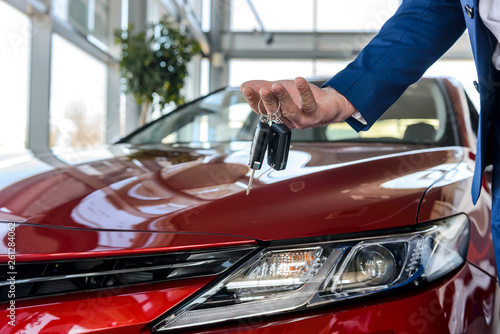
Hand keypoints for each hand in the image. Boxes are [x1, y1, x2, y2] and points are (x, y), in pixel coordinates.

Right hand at [240, 77, 357, 129]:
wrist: (330, 103)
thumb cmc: (303, 98)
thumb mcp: (281, 90)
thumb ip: (262, 88)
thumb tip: (244, 87)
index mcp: (277, 115)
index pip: (261, 110)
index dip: (253, 100)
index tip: (246, 89)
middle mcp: (289, 120)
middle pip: (275, 112)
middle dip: (268, 100)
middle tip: (263, 89)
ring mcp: (303, 120)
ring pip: (290, 111)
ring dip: (283, 98)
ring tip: (277, 86)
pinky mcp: (317, 115)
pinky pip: (309, 104)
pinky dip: (304, 92)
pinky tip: (299, 81)